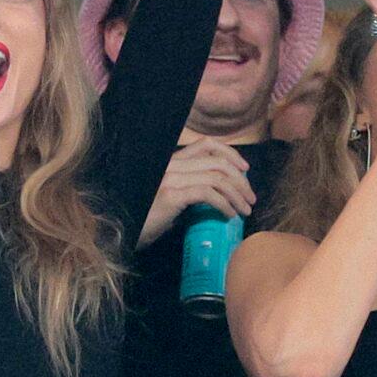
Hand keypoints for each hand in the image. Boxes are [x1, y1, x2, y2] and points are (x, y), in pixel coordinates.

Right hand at [138, 139, 257, 247]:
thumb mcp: (172, 198)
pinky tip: (229, 215)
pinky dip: (224, 204)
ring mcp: (170, 178)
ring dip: (237, 194)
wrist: (125, 232)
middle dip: (241, 180)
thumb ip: (191, 189)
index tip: (245, 170)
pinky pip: (207, 194)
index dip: (230, 154)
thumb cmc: (148, 219)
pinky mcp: (171, 195)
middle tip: (251, 198)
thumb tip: (222, 195)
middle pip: (217, 161)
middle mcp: (171, 165)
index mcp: (172, 162)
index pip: (206, 144)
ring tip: (245, 210)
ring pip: (217, 177)